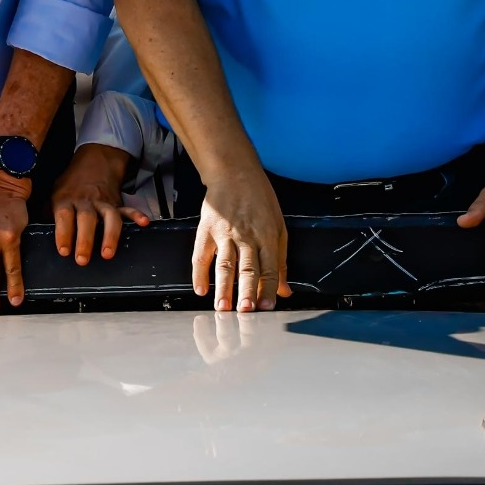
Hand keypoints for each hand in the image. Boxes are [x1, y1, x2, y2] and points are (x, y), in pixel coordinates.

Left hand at [51, 142, 146, 264]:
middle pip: (87, 220)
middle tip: (82, 259)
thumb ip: (46, 214)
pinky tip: (143, 223)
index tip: (63, 250)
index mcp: (66, 200)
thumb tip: (35, 233)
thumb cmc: (70, 185)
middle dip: (85, 240)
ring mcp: (103, 203)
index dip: (63, 233)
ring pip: (109, 217)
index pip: (64, 217)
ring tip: (107, 253)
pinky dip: (136, 215)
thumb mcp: (53, 195)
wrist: (94, 161)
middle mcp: (85, 202)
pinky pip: (128, 209)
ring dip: (109, 235)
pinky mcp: (117, 203)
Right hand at [194, 167, 290, 310]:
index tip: (266, 307)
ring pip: (224, 264)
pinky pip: (201, 255)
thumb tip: (285, 291)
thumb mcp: (278, 227)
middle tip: (245, 312)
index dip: (268, 289)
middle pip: (247, 269)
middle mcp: (246, 236)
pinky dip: (199, 274)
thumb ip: (280, 262)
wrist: (233, 172)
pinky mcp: (206, 230)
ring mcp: (224, 233)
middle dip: (247, 292)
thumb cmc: (259, 200)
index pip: (270, 268)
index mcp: (267, 236)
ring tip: (222, 307)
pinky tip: (200, 289)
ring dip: (223, 288)